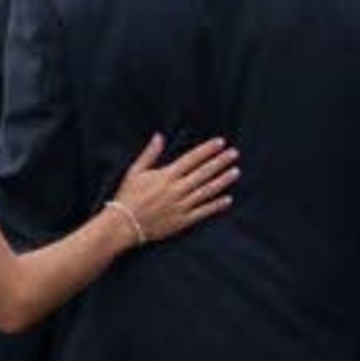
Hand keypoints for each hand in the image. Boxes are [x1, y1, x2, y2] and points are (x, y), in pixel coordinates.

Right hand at [108, 132, 239, 243]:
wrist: (123, 225)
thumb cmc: (128, 196)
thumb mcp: (135, 171)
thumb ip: (150, 154)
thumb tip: (159, 136)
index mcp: (166, 176)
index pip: (192, 158)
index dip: (207, 149)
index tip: (221, 142)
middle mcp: (177, 189)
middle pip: (203, 172)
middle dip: (220, 162)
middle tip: (234, 153)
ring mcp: (181, 206)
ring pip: (207, 191)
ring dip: (223, 181)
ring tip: (236, 172)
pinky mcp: (182, 221)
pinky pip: (203, 212)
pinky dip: (216, 206)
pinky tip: (228, 199)